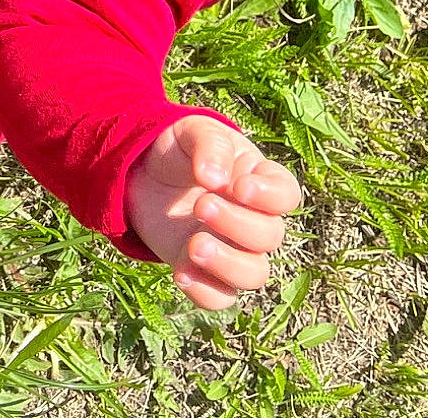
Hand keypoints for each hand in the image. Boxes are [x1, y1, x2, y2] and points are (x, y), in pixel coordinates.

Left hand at [124, 114, 302, 309]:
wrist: (141, 172)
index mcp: (258, 180)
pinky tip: (181, 272)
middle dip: (237, 225)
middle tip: (201, 205)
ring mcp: (231, 249)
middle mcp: (253, 219)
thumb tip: (215, 177)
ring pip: (254, 275)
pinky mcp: (206, 272)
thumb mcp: (192, 130)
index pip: (286, 195)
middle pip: (269, 237)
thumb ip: (210, 145)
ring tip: (193, 245)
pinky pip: (220, 298)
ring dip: (228, 264)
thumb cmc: (178, 148)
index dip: (270, 197)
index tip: (239, 187)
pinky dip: (205, 291)